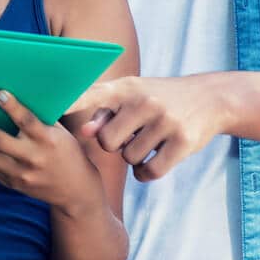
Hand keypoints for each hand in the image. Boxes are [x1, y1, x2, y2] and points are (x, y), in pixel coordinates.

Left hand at [0, 91, 102, 214]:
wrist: (75, 192)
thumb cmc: (66, 151)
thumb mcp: (59, 132)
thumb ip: (38, 116)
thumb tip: (6, 94)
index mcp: (47, 139)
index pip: (28, 121)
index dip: (14, 108)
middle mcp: (31, 157)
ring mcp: (18, 172)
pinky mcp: (10, 182)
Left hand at [66, 74, 230, 180]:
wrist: (209, 99)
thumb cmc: (157, 98)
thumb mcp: (130, 95)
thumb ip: (102, 111)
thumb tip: (83, 132)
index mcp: (125, 87)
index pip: (91, 95)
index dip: (69, 104)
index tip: (50, 108)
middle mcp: (143, 101)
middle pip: (106, 141)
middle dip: (113, 144)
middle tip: (129, 135)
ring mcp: (164, 121)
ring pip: (128, 157)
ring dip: (133, 157)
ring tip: (146, 141)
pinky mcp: (182, 142)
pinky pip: (150, 171)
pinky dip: (146, 173)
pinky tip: (153, 161)